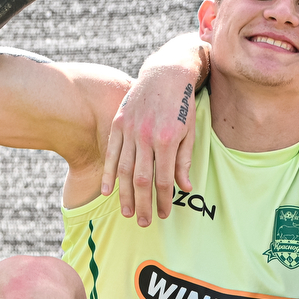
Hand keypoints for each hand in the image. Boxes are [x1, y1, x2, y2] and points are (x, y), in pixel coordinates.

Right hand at [100, 34, 206, 224]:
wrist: (165, 75)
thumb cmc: (182, 106)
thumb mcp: (190, 132)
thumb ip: (184, 161)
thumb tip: (184, 188)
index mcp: (168, 140)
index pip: (164, 179)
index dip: (164, 200)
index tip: (164, 214)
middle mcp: (146, 136)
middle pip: (142, 179)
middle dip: (143, 204)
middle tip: (144, 223)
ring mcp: (130, 129)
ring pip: (124, 170)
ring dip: (125, 194)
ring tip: (127, 213)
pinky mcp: (118, 123)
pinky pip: (112, 153)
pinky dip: (109, 173)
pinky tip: (108, 191)